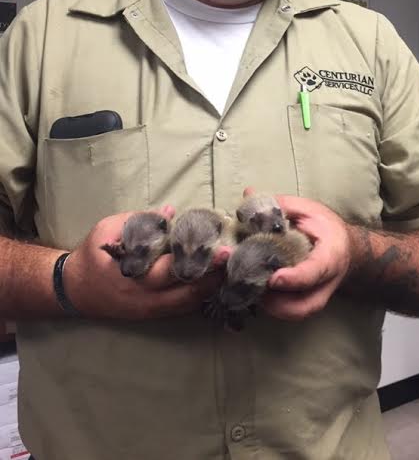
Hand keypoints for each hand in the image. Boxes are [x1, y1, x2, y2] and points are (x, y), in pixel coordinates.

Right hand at [63, 206, 225, 320]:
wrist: (74, 290)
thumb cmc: (92, 254)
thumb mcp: (108, 229)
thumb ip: (139, 220)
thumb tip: (170, 212)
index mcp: (132, 273)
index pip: (171, 267)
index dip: (197, 258)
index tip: (219, 247)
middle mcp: (144, 297)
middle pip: (187, 290)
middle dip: (212, 275)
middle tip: (234, 259)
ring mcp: (149, 310)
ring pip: (188, 303)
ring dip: (210, 287)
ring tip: (231, 269)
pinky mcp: (152, 315)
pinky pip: (181, 308)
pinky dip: (198, 296)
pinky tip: (214, 282)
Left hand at [259, 193, 351, 320]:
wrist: (345, 249)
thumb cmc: (327, 228)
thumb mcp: (309, 210)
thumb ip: (280, 206)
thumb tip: (248, 195)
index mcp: (329, 258)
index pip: (313, 273)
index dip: (293, 279)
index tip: (273, 279)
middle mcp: (324, 285)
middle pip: (301, 305)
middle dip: (274, 301)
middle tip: (248, 282)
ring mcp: (316, 298)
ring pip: (292, 313)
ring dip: (267, 305)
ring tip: (244, 284)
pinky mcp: (305, 304)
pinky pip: (287, 311)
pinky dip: (268, 304)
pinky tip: (250, 288)